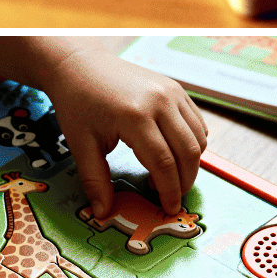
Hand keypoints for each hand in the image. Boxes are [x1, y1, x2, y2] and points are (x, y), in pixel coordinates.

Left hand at [33, 47, 208, 220]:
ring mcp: (172, 93)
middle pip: (188, 152)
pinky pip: (197, 123)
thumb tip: (103, 212)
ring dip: (191, 163)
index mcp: (134, 117)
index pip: (163, 163)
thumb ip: (95, 180)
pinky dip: (193, 143)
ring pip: (198, 138)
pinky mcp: (177, 89)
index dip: (169, 190)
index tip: (168, 208)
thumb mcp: (80, 145)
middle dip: (185, 181)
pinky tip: (174, 154)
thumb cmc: (78, 104)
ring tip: (172, 177)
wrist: (80, 65)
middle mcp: (160, 102)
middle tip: (173, 198)